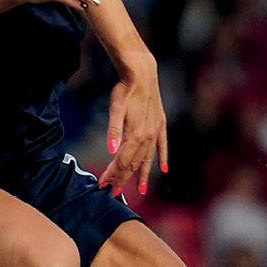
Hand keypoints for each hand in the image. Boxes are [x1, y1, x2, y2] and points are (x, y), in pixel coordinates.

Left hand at [98, 62, 167, 196]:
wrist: (142, 74)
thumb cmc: (125, 90)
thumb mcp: (115, 108)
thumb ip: (113, 130)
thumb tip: (111, 151)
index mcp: (136, 134)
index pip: (122, 161)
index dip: (112, 174)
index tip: (103, 184)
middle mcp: (148, 136)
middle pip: (134, 163)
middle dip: (123, 179)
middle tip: (114, 192)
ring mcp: (156, 131)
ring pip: (147, 158)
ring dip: (142, 174)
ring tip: (141, 190)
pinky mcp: (160, 124)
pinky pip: (163, 146)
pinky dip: (162, 158)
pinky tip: (163, 169)